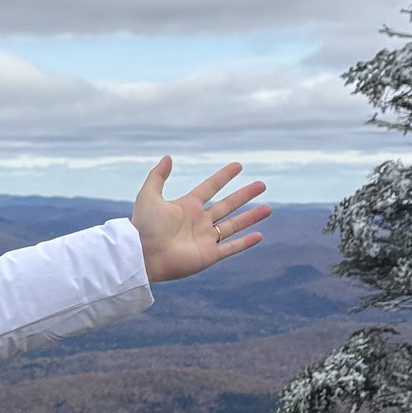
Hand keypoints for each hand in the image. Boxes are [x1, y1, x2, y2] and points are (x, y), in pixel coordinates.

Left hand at [132, 156, 268, 282]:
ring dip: (251, 217)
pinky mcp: (209, 255)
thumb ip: (158, 176)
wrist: (142, 254)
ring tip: (268, 208)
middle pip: (227, 205)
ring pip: (233, 225)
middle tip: (262, 185)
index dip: (223, 177)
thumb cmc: (143, 226)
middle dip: (244, 195)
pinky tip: (259, 235)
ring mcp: (205, 239)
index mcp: (187, 206)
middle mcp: (199, 222)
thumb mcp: (148, 195)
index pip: (210, 188)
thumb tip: (168, 157)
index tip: (238, 166)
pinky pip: (231, 248)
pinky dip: (245, 243)